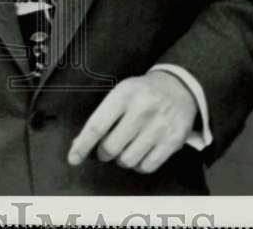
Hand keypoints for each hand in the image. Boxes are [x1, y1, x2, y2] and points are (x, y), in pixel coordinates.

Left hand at [67, 70, 196, 173]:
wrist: (178, 87)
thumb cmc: (143, 92)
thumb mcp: (121, 93)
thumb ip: (102, 116)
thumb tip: (80, 142)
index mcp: (124, 95)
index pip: (97, 126)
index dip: (82, 145)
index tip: (74, 157)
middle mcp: (142, 110)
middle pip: (111, 147)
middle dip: (103, 153)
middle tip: (106, 148)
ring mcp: (159, 127)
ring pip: (128, 160)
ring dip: (121, 159)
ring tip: (124, 149)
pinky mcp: (173, 141)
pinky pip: (147, 166)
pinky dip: (138, 165)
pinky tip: (138, 154)